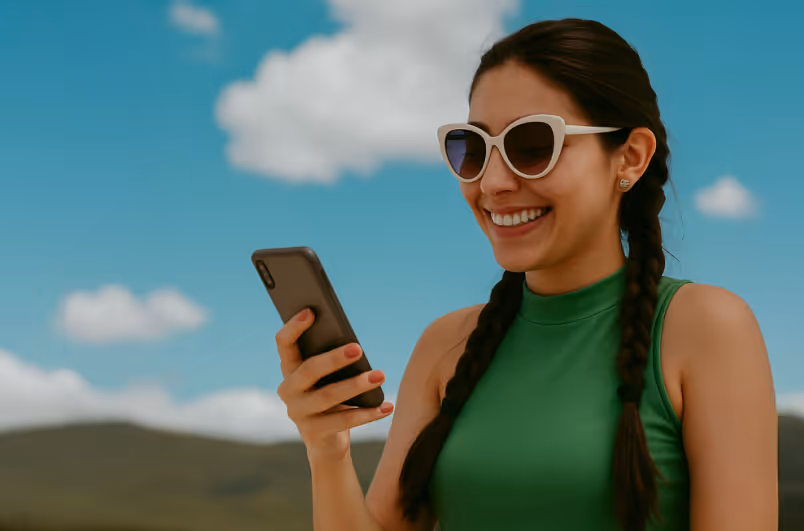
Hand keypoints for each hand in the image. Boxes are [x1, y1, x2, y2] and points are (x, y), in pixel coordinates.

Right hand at [275, 308, 393, 461]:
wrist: (326, 441)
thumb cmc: (330, 395)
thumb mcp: (328, 376)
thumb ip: (331, 359)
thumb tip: (354, 345)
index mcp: (290, 369)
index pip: (284, 344)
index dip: (294, 327)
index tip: (311, 311)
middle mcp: (288, 390)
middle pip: (310, 369)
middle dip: (334, 358)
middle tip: (359, 348)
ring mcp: (298, 413)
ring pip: (328, 396)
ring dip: (356, 385)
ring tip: (380, 375)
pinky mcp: (314, 433)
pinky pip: (343, 422)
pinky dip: (368, 413)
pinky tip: (386, 406)